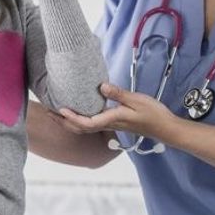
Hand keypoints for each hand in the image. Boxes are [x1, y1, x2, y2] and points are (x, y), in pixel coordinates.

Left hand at [58, 83, 178, 141]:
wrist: (166, 128)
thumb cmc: (154, 114)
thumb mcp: (137, 100)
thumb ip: (118, 94)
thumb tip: (100, 87)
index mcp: (113, 119)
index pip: (87, 122)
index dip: (72, 117)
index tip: (60, 109)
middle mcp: (110, 124)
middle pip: (81, 128)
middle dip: (63, 121)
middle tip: (48, 111)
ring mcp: (112, 125)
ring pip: (85, 127)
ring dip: (69, 122)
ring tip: (57, 113)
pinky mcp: (116, 123)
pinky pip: (93, 124)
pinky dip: (80, 120)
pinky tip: (79, 113)